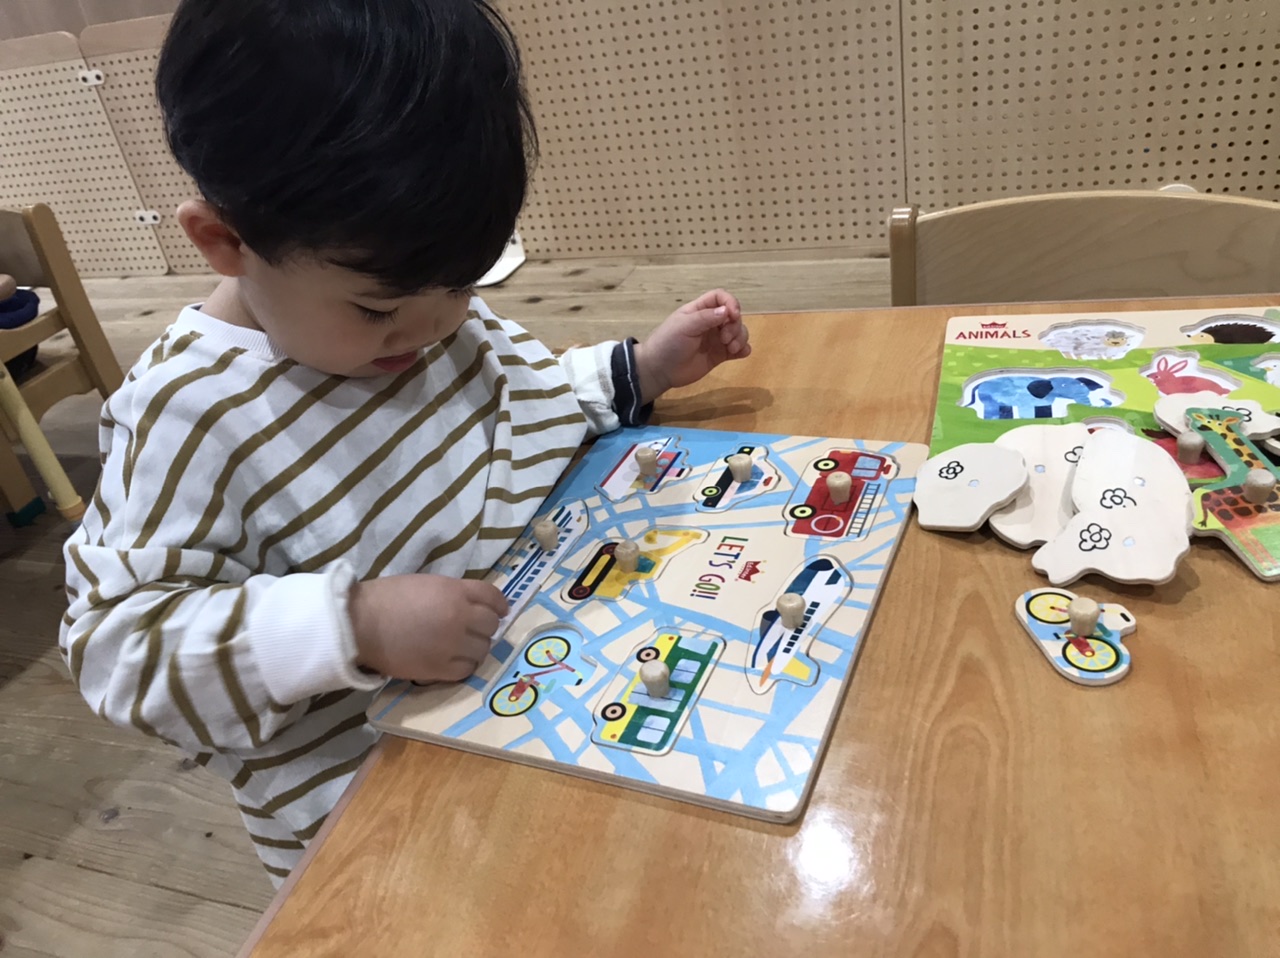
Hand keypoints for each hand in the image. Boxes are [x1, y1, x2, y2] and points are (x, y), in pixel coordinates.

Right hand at [348, 574, 506, 682]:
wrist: (359, 624)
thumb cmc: (386, 598)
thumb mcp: (426, 584)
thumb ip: (453, 593)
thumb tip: (471, 606)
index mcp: (455, 591)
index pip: (493, 597)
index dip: (500, 605)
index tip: (501, 611)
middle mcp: (460, 617)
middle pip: (491, 625)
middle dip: (485, 627)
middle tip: (473, 631)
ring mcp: (452, 644)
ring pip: (483, 649)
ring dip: (476, 648)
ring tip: (462, 648)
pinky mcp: (440, 669)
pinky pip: (467, 669)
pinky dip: (464, 666)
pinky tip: (454, 661)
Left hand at [634, 289, 749, 402]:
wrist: (660, 370)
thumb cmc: (668, 343)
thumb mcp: (684, 326)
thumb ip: (706, 318)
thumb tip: (727, 311)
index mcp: (700, 310)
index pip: (721, 297)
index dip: (730, 303)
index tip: (733, 315)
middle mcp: (711, 322)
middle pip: (733, 316)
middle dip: (735, 326)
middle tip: (725, 339)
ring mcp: (716, 339)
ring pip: (739, 332)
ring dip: (741, 337)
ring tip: (731, 349)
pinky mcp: (720, 355)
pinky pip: (738, 349)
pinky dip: (743, 349)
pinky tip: (740, 353)